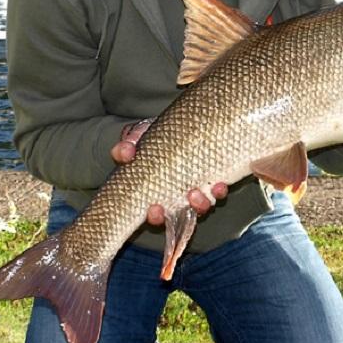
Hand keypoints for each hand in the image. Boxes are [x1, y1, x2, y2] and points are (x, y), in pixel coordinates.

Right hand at [112, 119, 227, 225]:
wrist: (179, 125)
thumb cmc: (154, 136)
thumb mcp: (137, 137)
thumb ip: (127, 146)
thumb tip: (122, 153)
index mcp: (157, 192)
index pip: (155, 214)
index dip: (155, 217)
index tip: (155, 210)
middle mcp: (178, 196)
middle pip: (180, 215)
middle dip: (181, 212)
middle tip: (182, 200)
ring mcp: (197, 190)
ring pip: (201, 207)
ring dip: (201, 204)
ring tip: (198, 192)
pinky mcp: (213, 180)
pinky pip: (218, 193)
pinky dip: (219, 190)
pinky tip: (220, 184)